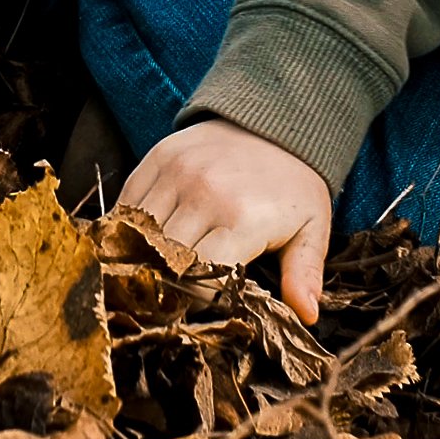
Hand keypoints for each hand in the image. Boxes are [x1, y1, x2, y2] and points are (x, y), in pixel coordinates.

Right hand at [122, 117, 333, 326]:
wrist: (276, 122)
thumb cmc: (293, 186)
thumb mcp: (312, 228)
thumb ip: (304, 273)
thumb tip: (307, 316)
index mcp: (243, 219)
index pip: (201, 279)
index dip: (200, 299)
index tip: (206, 302)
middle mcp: (204, 193)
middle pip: (166, 259)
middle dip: (169, 282)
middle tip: (176, 291)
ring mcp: (177, 172)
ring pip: (140, 233)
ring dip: (144, 255)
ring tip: (156, 268)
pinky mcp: (159, 157)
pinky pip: (127, 203)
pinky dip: (128, 227)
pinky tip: (142, 240)